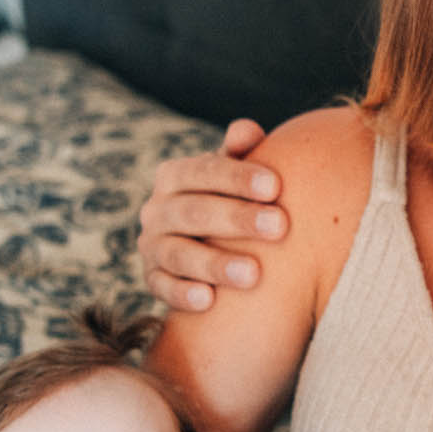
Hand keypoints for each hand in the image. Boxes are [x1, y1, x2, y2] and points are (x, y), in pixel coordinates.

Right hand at [141, 118, 285, 311]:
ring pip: (178, 254)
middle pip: (193, 212)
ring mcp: (152, 246)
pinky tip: (209, 301)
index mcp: (175, 175)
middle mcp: (156, 209)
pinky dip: (183, 294)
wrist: (210, 243)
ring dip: (215, 264)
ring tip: (254, 274)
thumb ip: (242, 152)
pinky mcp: (152, 280)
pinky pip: (162, 288)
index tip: (276, 186)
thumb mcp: (237, 175)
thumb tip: (246, 130)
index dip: (238, 177)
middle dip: (237, 219)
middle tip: (280, 227)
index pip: (203, 170)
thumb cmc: (233, 200)